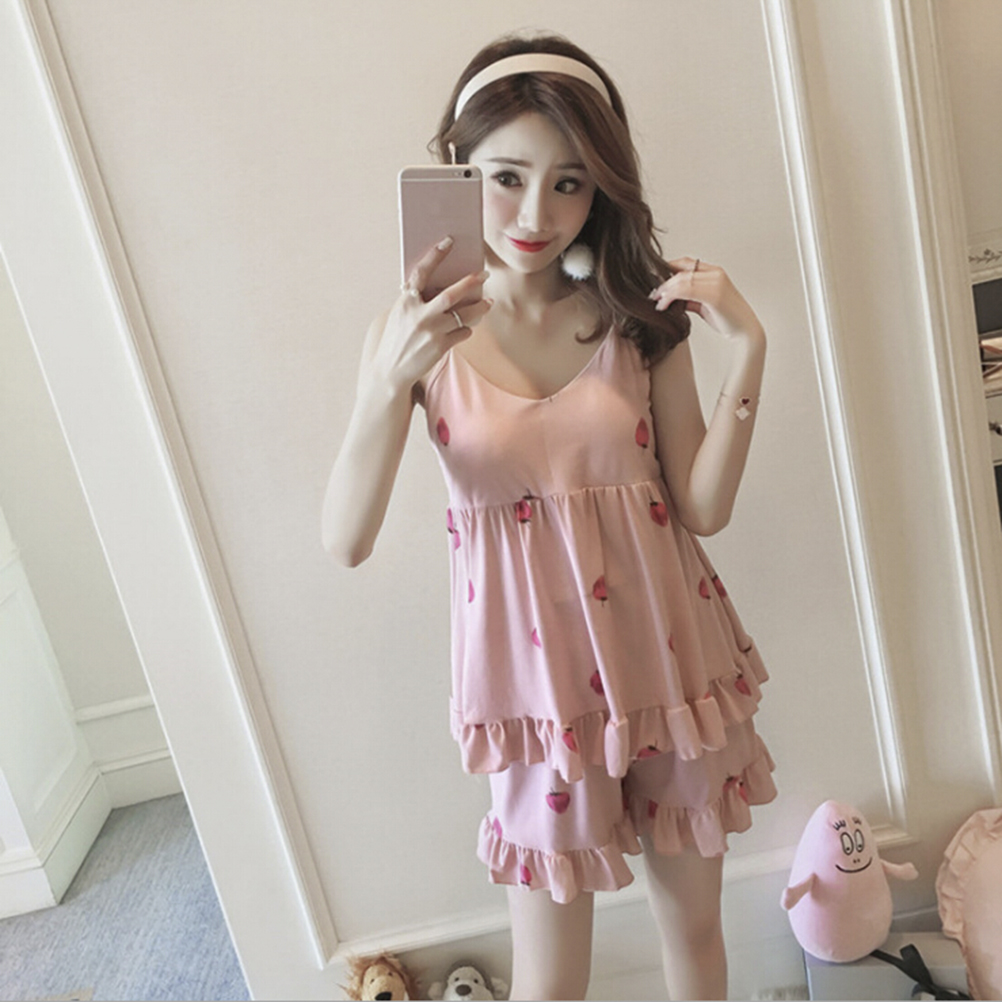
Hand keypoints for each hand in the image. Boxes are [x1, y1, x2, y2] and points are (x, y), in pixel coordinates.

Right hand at [371, 236, 491, 394]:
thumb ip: (416, 301)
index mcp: (406, 302)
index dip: (435, 256)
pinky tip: (465, 328)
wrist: (391, 370)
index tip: (448, 242)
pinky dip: (467, 329)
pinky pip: (463, 333)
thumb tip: (441, 287)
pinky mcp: (440, 347)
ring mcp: (431, 332)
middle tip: (485, 274)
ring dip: (479, 307)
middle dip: (471, 282)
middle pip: (451, 294)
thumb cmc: (397, 339)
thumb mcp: (400, 315)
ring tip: (488, 302)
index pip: (422, 273)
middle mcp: (419, 315)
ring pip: (463, 315)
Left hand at [649, 257, 763, 341]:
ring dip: (665, 290)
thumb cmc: (727, 319)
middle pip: (681, 271)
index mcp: (715, 272)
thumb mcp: (704, 305)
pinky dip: (671, 297)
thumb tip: (671, 299)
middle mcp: (716, 273)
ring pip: (681, 280)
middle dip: (663, 282)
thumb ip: (689, 298)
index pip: (686, 263)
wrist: (745, 331)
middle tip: (652, 294)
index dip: (668, 269)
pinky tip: (663, 306)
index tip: (655, 281)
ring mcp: (716, 282)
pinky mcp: (714, 294)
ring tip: (656, 301)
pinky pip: (686, 290)